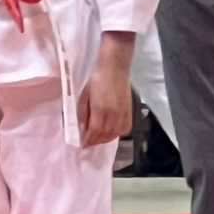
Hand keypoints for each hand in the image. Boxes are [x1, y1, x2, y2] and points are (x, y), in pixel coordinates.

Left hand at [78, 31, 133, 146]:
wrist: (115, 69)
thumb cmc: (96, 80)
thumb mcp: (85, 96)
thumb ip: (83, 114)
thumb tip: (83, 129)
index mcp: (101, 110)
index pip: (94, 132)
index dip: (88, 140)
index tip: (83, 145)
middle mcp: (113, 115)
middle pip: (105, 136)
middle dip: (96, 141)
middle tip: (89, 143)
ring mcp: (123, 115)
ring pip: (114, 135)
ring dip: (105, 139)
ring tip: (97, 139)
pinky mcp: (130, 113)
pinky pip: (123, 130)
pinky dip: (116, 134)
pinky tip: (110, 133)